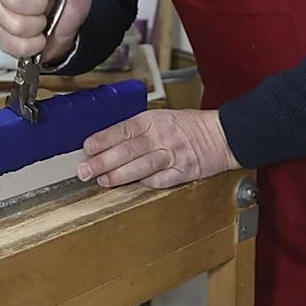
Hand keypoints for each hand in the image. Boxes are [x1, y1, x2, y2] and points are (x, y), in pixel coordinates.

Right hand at [0, 0, 93, 64]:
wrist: (63, 30)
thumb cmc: (65, 2)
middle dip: (38, 6)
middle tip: (46, 6)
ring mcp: (0, 10)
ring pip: (14, 24)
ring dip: (37, 28)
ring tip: (43, 22)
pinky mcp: (0, 34)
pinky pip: (14, 44)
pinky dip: (32, 45)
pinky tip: (37, 37)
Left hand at [77, 109, 240, 188]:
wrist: (221, 135)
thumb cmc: (186, 127)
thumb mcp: (159, 118)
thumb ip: (134, 131)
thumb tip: (104, 144)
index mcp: (152, 120)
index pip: (123, 129)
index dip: (103, 139)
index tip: (87, 147)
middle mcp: (161, 136)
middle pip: (128, 149)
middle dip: (103, 161)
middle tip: (85, 170)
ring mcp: (172, 154)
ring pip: (142, 166)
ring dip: (119, 175)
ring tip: (102, 181)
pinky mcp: (183, 172)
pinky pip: (161, 180)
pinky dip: (145, 184)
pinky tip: (132, 186)